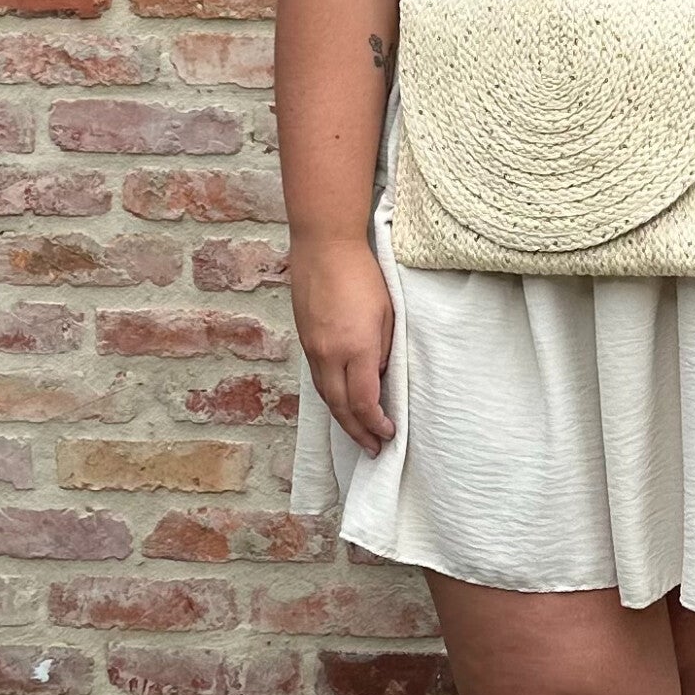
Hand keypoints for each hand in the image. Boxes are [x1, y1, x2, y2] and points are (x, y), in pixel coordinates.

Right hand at [291, 237, 395, 455]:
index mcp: (356, 348)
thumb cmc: (362, 274)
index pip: (364, 402)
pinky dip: (331, 397)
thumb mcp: (386, 314)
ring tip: (358, 433)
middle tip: (373, 448)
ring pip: (326, 396)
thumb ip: (383, 351)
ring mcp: (313, 348)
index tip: (389, 433)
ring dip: (342, 419)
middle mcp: (329, 354)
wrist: (324, 246)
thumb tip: (378, 378)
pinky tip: (342, 402)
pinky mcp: (305, 339)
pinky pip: (318, 378)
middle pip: (341, 408)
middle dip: (358, 432)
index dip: (376, 424)